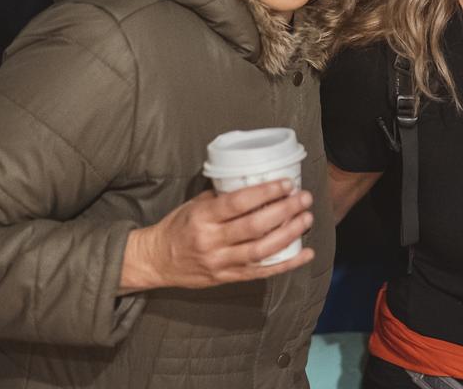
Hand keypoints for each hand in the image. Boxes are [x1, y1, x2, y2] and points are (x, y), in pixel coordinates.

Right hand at [119, 179, 313, 292]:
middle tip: (304, 198)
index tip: (286, 184)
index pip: (238, 203)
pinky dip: (286, 264)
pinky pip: (261, 272)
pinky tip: (305, 254)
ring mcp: (220, 262)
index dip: (265, 193)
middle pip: (254, 226)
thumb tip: (255, 184)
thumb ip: (222, 197)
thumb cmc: (178, 227)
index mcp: (202, 217)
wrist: (155, 261)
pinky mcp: (227, 278)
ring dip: (289, 234)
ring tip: (306, 219)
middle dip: (284, 210)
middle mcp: (211, 241)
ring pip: (261, 250)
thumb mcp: (194, 205)